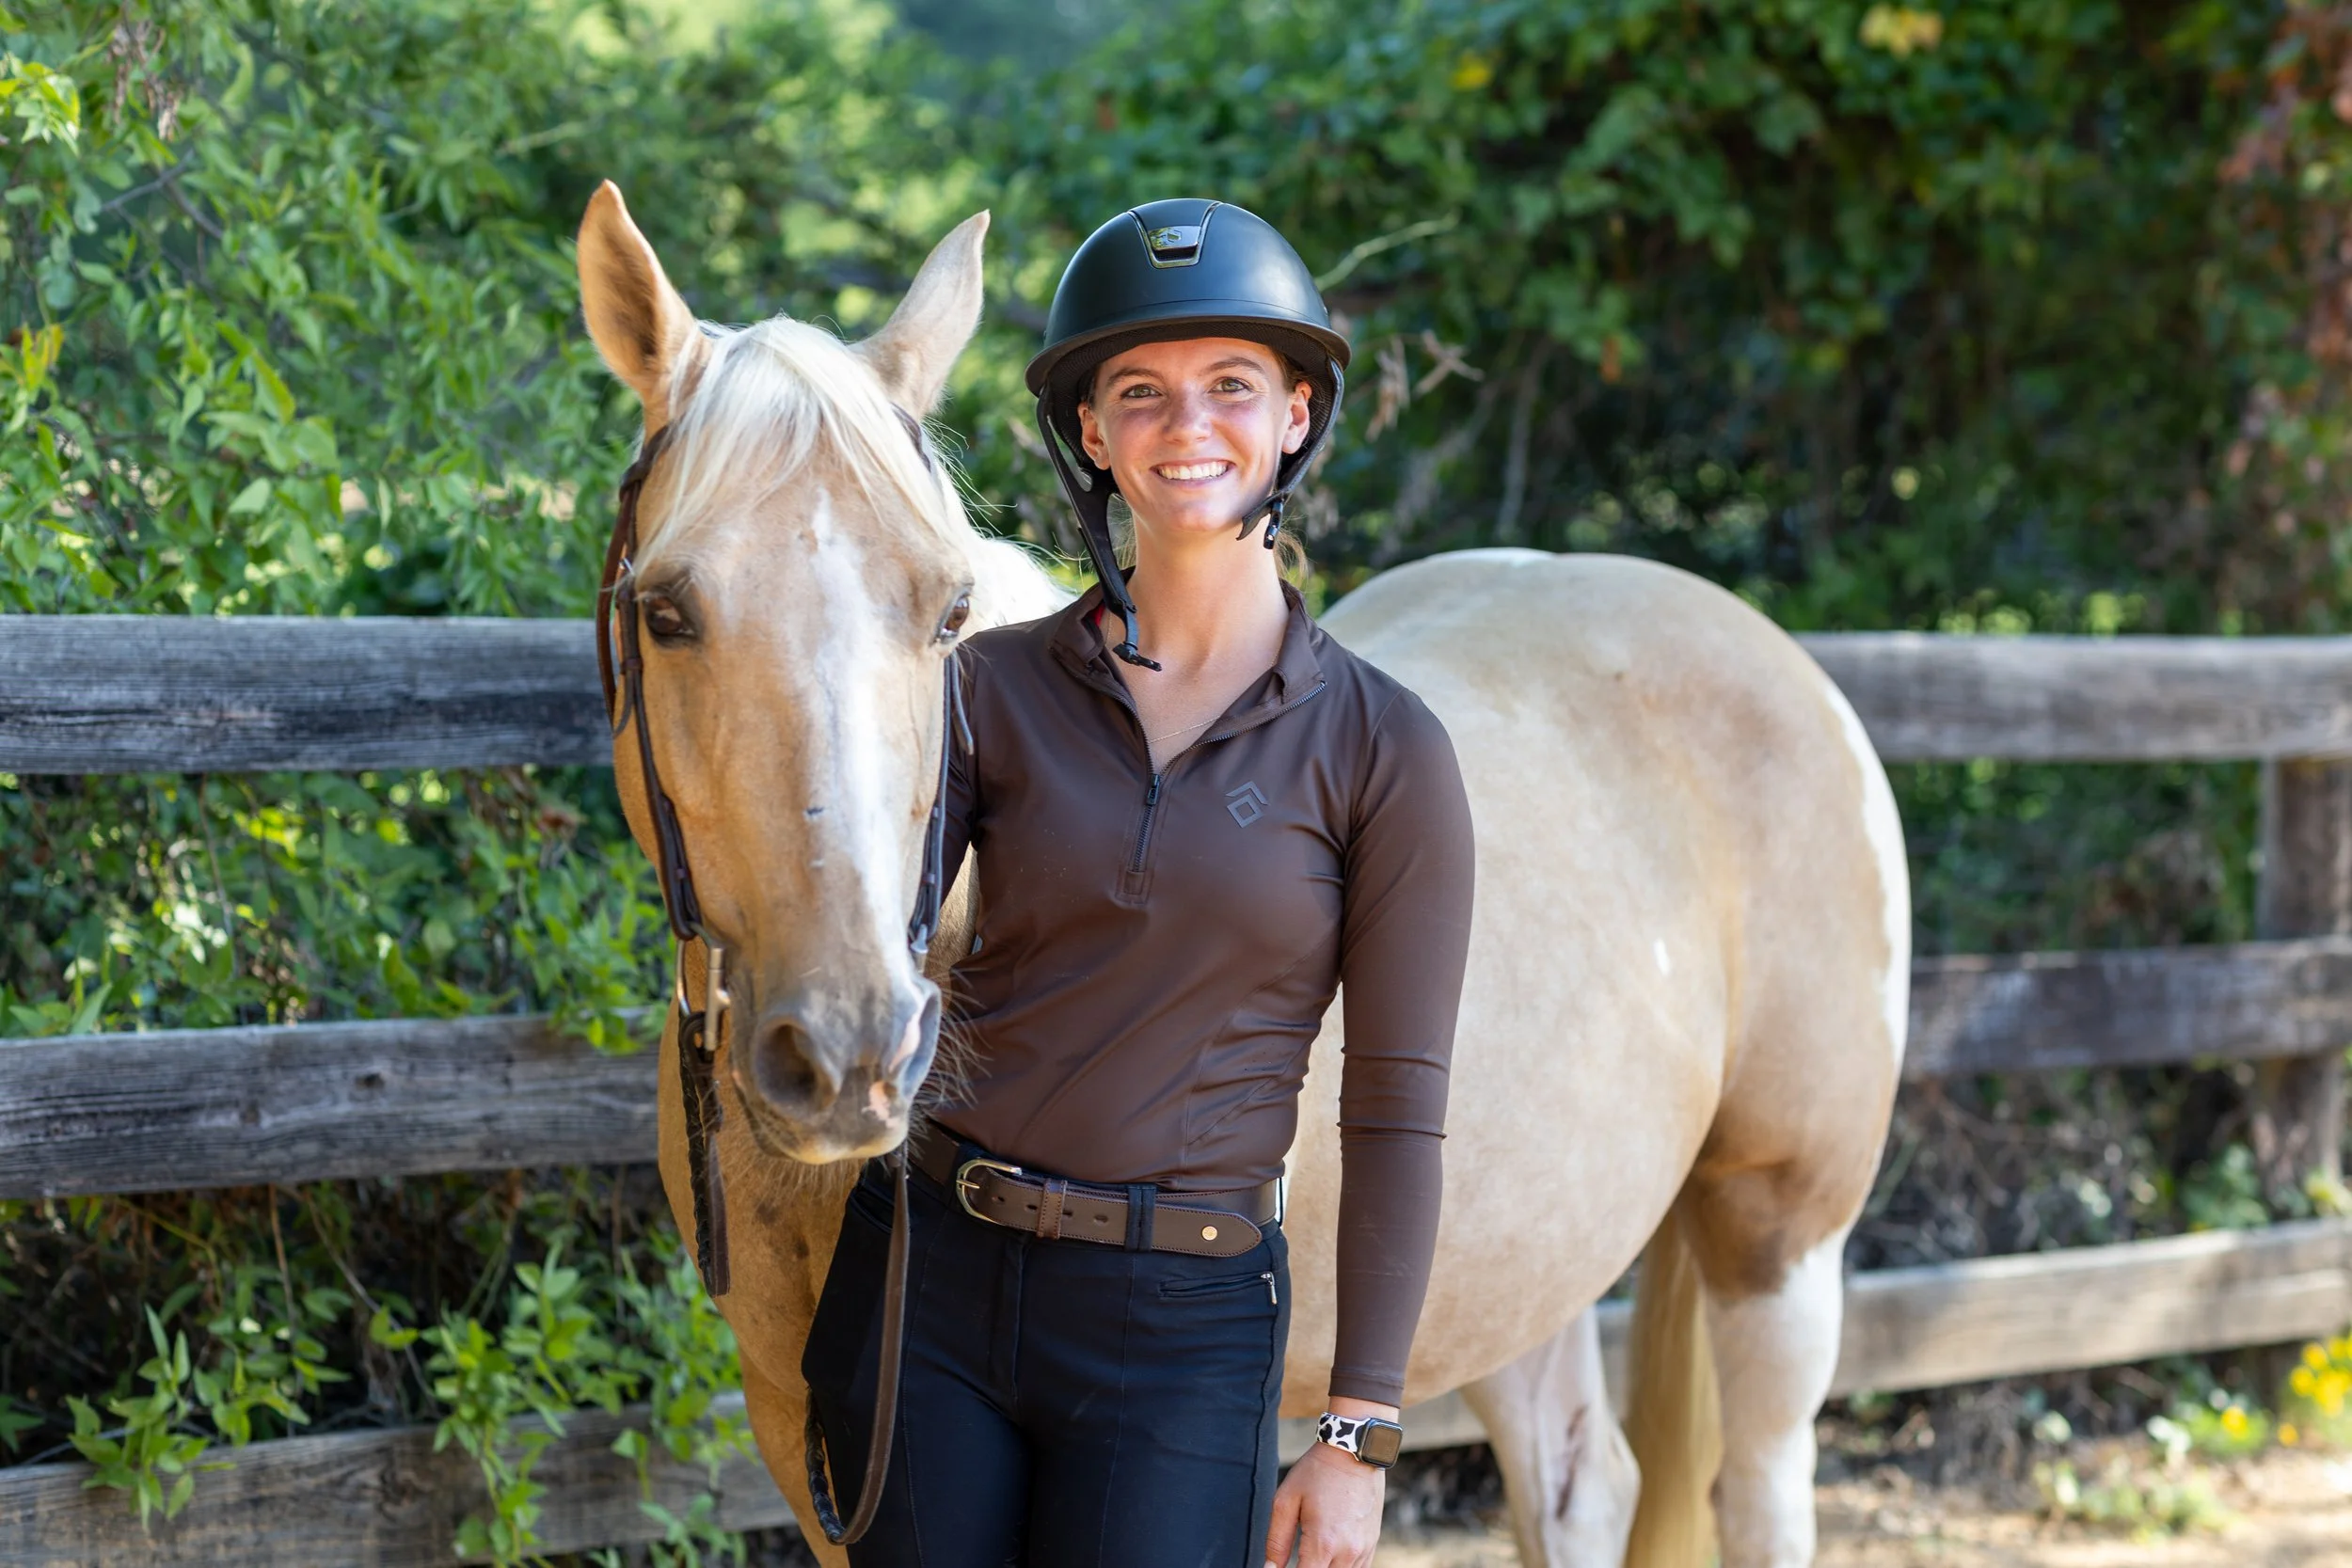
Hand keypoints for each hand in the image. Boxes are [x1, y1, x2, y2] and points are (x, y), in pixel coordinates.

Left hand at [1262, 1421, 1386, 1567]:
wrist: (1354, 1451)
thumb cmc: (1316, 1473)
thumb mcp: (1286, 1501)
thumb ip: (1276, 1540)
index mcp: (1323, 1542)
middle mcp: (1347, 1551)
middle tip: (1297, 1557)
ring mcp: (1363, 1548)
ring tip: (1311, 1555)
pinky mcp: (1372, 1543)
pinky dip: (1341, 1567)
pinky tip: (1328, 1555)